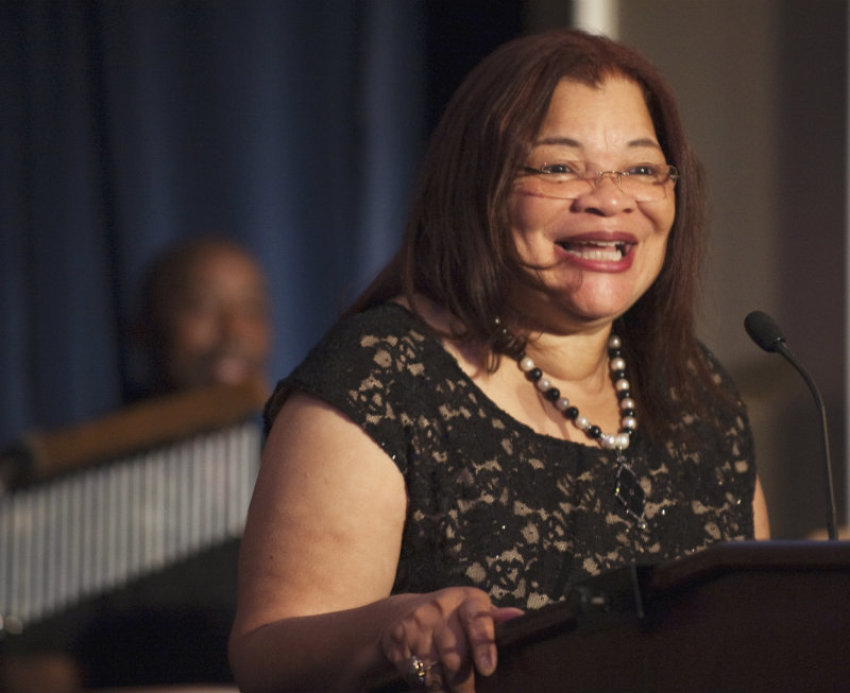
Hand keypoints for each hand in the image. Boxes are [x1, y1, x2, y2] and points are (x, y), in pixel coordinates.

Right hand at [380, 587, 523, 691]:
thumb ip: (495, 620)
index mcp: (466, 601)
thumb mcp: (474, 611)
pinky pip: (416, 677)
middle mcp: (440, 609)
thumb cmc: (452, 617)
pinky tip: (434, 688)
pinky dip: (427, 689)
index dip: (483, 644)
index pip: (477, 620)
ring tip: (453, 692)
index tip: (488, 669)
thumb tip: (518, 617)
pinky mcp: (399, 642)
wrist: (402, 613)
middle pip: (454, 656)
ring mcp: (417, 626)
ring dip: (445, 690)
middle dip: (465, 685)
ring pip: (434, 672)